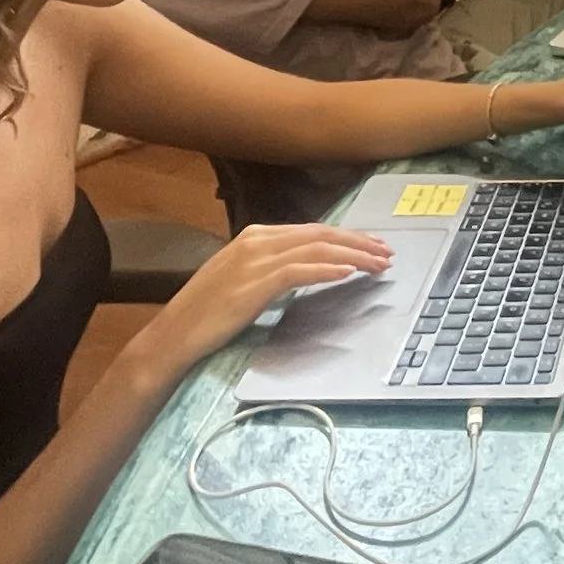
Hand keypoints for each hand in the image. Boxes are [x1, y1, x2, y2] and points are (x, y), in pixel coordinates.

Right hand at [133, 221, 392, 383]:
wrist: (175, 334)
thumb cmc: (207, 312)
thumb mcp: (243, 278)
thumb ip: (272, 266)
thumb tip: (308, 266)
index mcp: (255, 236)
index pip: (313, 230)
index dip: (347, 236)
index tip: (373, 245)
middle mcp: (257, 241)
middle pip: (320, 235)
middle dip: (358, 242)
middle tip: (387, 253)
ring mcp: (255, 260)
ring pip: (316, 249)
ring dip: (353, 255)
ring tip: (378, 264)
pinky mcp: (254, 284)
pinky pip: (299, 271)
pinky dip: (326, 270)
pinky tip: (347, 273)